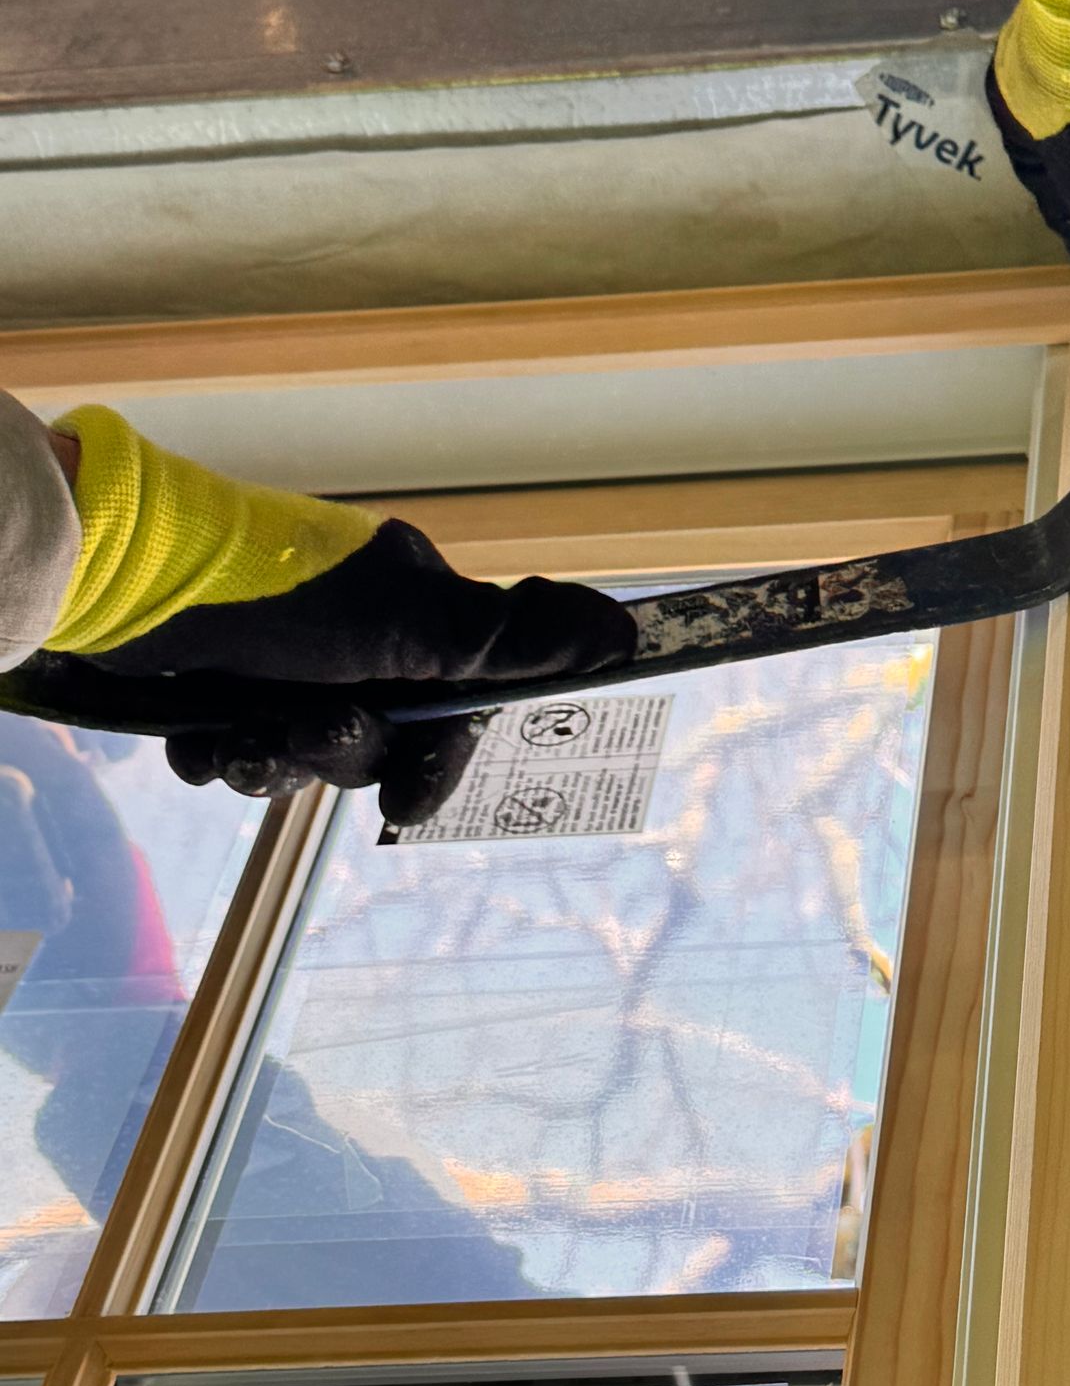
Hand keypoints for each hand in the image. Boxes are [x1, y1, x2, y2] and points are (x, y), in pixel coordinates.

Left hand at [41, 406, 636, 825]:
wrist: (122, 581)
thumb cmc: (278, 597)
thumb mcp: (408, 621)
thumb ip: (513, 637)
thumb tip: (632, 633)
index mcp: (409, 611)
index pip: (457, 707)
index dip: (439, 762)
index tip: (408, 805)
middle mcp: (350, 637)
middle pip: (377, 744)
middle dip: (336, 756)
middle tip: (302, 728)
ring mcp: (278, 661)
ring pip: (301, 755)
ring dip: (270, 758)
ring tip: (234, 733)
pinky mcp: (210, 684)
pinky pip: (232, 750)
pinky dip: (215, 752)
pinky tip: (193, 733)